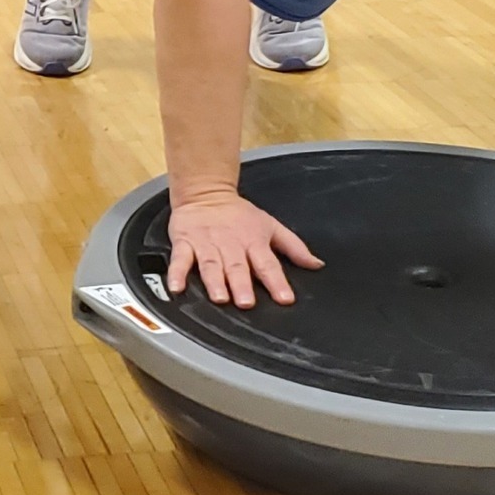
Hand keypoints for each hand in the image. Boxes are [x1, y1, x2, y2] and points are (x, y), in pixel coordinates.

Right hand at [166, 192, 322, 308]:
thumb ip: (294, 248)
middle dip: (242, 284)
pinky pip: (180, 259)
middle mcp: (231, 244)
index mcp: (253, 241)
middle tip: (246, 302)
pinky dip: (177, 273)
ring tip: (219, 297)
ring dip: (214, 281)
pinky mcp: (185, 243)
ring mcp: (206, 244)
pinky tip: (177, 287)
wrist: (206, 192)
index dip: (277, 282)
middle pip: (237, 266)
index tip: (284, 298)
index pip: (268, 263)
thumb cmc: (239, 215)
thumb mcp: (271, 226)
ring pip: (211, 264)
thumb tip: (317, 265)